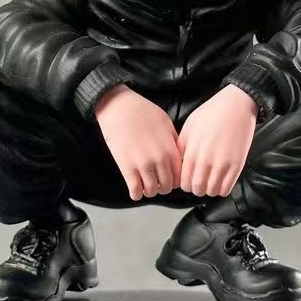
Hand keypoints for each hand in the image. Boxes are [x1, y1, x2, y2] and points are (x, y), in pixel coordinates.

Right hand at [95, 85, 181, 200]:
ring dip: (150, 190)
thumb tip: (178, 156)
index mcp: (170, 149)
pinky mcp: (126, 168)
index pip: (180, 176)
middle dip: (163, 186)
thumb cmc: (142, 111)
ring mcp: (143, 164)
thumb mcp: (166, 123)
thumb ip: (174, 142)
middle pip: (168, 186)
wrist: (119, 107)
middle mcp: (159, 159)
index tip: (170, 178)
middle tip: (158, 182)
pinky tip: (135, 188)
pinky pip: (135, 191)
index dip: (176, 179)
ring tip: (146, 184)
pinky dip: (136, 193)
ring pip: (152, 191)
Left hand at [178, 85, 257, 197]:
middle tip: (199, 180)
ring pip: (211, 192)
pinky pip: (226, 189)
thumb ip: (182, 147)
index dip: (184, 183)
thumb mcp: (189, 127)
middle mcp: (206, 161)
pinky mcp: (237, 166)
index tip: (188, 179)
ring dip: (209, 189)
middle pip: (196, 189)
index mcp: (192, 152)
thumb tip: (177, 164)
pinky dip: (222, 189)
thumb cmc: (211, 113)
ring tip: (211, 179)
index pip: (183, 182)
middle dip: (196, 187)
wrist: (236, 106)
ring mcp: (222, 165)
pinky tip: (221, 179)